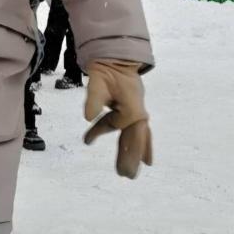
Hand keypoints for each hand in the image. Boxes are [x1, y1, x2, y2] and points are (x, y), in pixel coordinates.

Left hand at [83, 60, 152, 178]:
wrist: (118, 57)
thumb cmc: (107, 69)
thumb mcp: (97, 81)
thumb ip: (93, 99)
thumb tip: (88, 117)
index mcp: (131, 110)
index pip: (113, 127)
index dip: (98, 132)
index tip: (86, 140)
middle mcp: (139, 113)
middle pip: (134, 140)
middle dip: (129, 157)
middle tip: (125, 176)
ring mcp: (139, 112)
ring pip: (138, 138)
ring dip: (134, 154)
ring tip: (131, 173)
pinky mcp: (136, 111)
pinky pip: (140, 133)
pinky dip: (143, 145)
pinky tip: (146, 159)